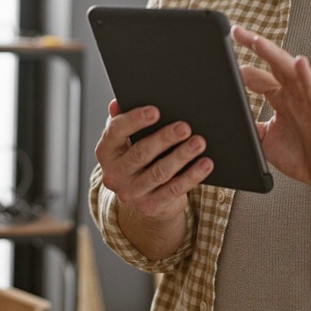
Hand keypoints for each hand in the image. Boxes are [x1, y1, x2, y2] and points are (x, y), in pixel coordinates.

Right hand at [95, 99, 213, 223]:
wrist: (142, 198)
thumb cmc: (137, 159)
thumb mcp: (126, 141)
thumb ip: (122, 120)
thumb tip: (117, 103)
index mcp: (105, 152)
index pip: (115, 133)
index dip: (134, 120)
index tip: (155, 111)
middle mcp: (114, 174)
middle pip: (140, 153)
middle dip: (164, 138)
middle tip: (185, 127)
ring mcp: (130, 193)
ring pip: (159, 172)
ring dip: (181, 156)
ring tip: (199, 142)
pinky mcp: (150, 206)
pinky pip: (174, 190)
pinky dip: (191, 176)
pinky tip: (205, 164)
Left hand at [231, 25, 310, 199]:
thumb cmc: (301, 156)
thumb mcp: (263, 140)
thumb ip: (248, 125)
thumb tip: (224, 117)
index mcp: (280, 99)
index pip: (258, 77)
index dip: (241, 68)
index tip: (221, 56)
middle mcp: (294, 94)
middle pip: (273, 64)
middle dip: (256, 46)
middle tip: (236, 31)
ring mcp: (307, 101)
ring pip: (290, 71)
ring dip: (274, 54)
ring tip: (257, 40)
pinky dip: (307, 76)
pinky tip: (300, 62)